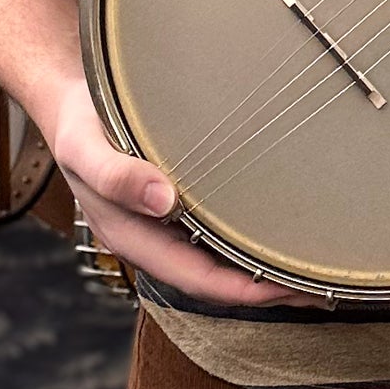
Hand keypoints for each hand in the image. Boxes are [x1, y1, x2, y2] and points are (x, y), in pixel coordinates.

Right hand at [44, 74, 315, 306]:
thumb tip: (163, 201)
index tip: (287, 290)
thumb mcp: (87, 148)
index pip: (196, 278)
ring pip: (220, 255)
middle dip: (266, 288)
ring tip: (314, 266)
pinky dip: (251, 234)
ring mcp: (166, 220)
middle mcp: (154, 236)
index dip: (242, 290)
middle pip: (215, 275)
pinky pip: (218, 227)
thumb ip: (118, 177)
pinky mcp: (179, 197)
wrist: (68, 98)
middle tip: (321, 287)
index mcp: (133, 237)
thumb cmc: (78, 124)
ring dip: (263, 266)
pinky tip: (280, 227)